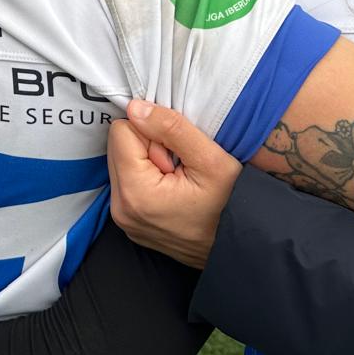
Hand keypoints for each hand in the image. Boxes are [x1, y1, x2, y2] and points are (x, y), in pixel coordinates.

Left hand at [107, 99, 240, 268]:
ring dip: (148, 161)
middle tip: (177, 167)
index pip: (121, 131)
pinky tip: (171, 190)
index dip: (152, 133)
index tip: (175, 155)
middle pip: (118, 145)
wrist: (235, 246)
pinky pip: (127, 180)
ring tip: (177, 179)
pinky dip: (147, 177)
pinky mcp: (127, 220)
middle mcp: (120, 207)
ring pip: (122, 160)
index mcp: (135, 192)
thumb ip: (171, 128)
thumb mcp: (210, 160)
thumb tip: (135, 108)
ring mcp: (122, 217)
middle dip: (148, 147)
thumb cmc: (229, 206)